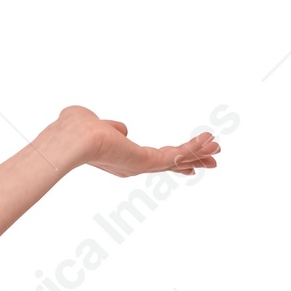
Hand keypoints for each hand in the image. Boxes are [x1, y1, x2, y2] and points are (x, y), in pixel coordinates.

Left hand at [38, 103, 221, 180]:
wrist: (72, 138)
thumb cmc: (74, 129)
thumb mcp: (95, 124)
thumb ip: (111, 127)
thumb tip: (122, 129)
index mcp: (121, 159)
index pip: (153, 160)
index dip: (172, 160)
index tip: (188, 166)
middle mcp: (132, 167)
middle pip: (170, 164)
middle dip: (192, 160)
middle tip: (213, 161)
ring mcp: (140, 166)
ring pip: (177, 160)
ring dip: (199, 153)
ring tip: (219, 150)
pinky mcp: (146, 162)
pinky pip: (176, 154)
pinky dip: (194, 147)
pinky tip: (210, 140)